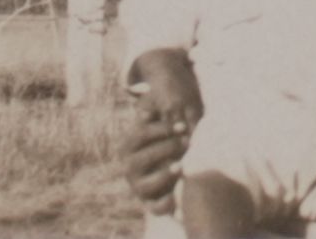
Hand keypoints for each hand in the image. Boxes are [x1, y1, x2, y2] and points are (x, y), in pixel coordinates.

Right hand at [121, 98, 189, 214]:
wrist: (166, 169)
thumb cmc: (163, 141)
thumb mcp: (159, 127)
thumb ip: (156, 116)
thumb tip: (149, 108)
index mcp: (129, 146)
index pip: (140, 134)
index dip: (161, 129)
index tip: (182, 126)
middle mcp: (130, 168)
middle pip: (142, 159)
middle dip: (166, 149)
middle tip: (186, 143)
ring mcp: (138, 186)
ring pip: (145, 185)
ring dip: (163, 175)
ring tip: (180, 166)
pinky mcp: (150, 203)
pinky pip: (154, 208)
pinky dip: (164, 204)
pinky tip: (176, 197)